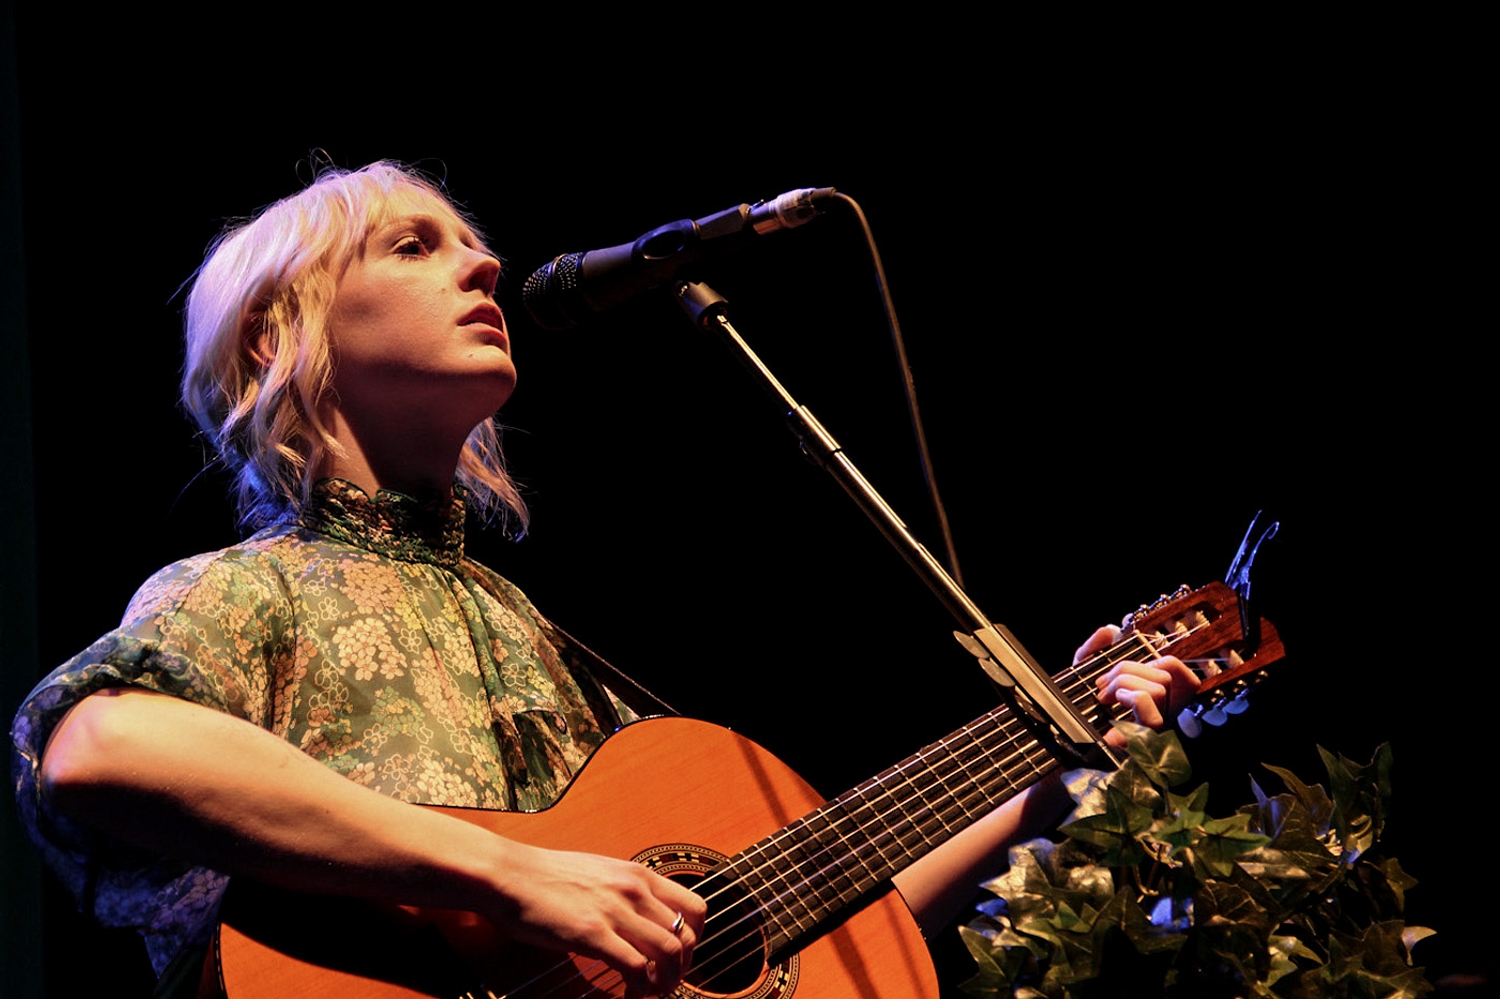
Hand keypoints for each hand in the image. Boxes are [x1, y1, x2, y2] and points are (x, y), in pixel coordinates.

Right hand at [487, 842, 706, 997]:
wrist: (510, 874)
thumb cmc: (545, 876)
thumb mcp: (600, 873)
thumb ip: (625, 892)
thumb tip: (641, 917)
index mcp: (638, 875)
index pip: (695, 907)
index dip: (694, 940)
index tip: (680, 957)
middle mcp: (634, 889)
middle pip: (687, 934)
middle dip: (683, 967)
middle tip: (667, 982)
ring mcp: (616, 910)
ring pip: (670, 951)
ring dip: (667, 981)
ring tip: (650, 993)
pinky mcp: (593, 933)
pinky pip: (636, 967)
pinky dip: (640, 988)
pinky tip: (629, 995)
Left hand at [1073, 626, 1199, 746]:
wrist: (1064, 749)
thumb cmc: (1077, 714)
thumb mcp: (1081, 677)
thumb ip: (1093, 651)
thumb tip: (1109, 631)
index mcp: (1155, 703)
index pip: (1181, 674)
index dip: (1157, 663)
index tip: (1123, 672)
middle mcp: (1162, 718)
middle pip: (1164, 676)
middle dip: (1126, 671)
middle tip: (1102, 687)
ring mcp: (1156, 731)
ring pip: (1158, 689)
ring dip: (1123, 684)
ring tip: (1103, 698)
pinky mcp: (1145, 742)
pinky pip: (1147, 704)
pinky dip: (1128, 695)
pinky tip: (1111, 704)